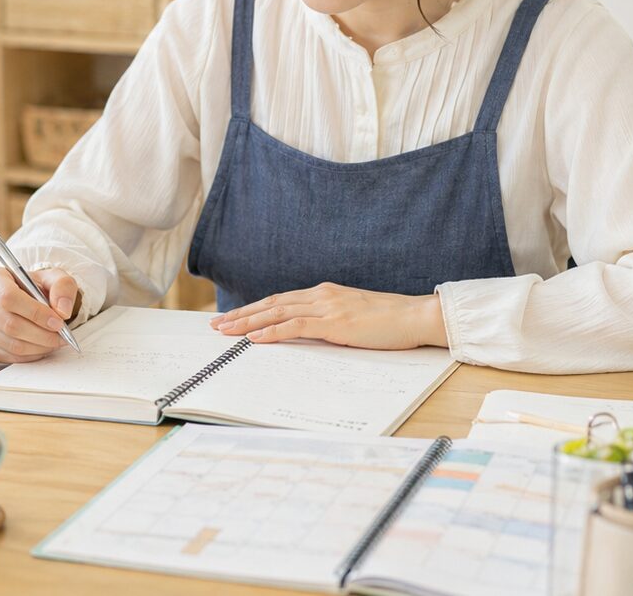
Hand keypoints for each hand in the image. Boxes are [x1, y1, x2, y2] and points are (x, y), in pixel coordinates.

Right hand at [0, 267, 82, 363]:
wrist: (22, 298)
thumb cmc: (34, 287)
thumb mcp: (52, 277)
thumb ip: (62, 286)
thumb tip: (62, 311)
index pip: (8, 297)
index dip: (35, 313)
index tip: (57, 322)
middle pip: (10, 324)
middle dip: (41, 334)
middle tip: (61, 336)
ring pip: (10, 343)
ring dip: (38, 347)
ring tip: (54, 342)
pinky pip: (7, 356)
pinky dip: (29, 356)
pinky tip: (41, 347)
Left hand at [208, 282, 448, 350]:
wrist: (415, 316)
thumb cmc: (389, 321)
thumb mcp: (353, 317)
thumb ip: (330, 320)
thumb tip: (310, 333)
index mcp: (324, 293)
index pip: (281, 300)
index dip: (255, 308)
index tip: (234, 316)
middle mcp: (321, 295)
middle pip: (272, 303)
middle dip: (242, 314)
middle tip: (216, 324)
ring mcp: (327, 307)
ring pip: (277, 312)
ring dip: (248, 322)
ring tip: (226, 331)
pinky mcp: (334, 323)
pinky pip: (295, 326)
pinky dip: (271, 331)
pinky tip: (254, 338)